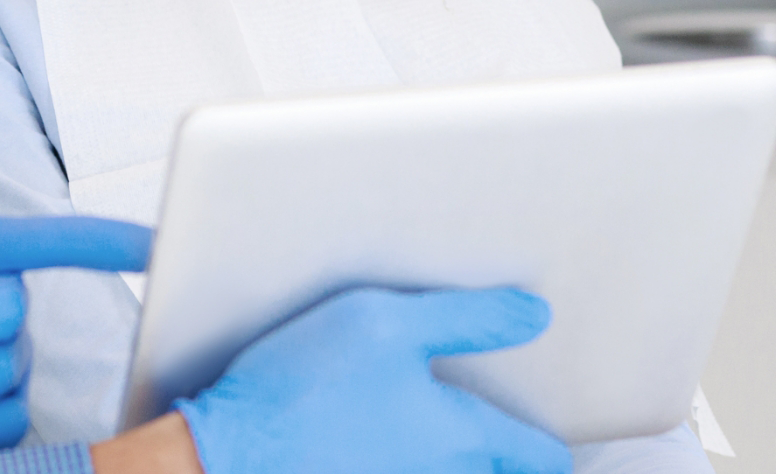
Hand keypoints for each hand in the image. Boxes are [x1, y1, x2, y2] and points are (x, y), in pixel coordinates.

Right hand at [175, 286, 570, 473]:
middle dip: (502, 456)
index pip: (541, 456)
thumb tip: (534, 316)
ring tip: (420, 424)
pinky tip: (370, 438)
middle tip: (487, 425)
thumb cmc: (300, 384)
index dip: (549, 442)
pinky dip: (400, 463)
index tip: (546, 431)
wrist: (226, 451)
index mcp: (460, 436)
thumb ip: (469, 318)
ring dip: (448, 460)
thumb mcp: (384, 322)